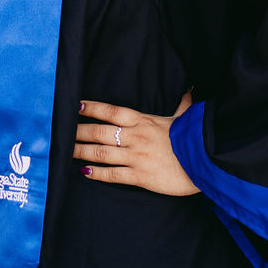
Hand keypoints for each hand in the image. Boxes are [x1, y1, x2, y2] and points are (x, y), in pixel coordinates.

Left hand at [73, 91, 199, 195]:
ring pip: (101, 153)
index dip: (92, 107)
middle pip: (99, 132)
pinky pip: (112, 174)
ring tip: (66, 151)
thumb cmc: (193, 140)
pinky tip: (84, 172)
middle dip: (79, 132)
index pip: (111, 110)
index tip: (76, 106)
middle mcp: (136, 136)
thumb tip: (190, 91)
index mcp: (144, 120)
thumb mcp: (185, 118)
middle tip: (63, 132)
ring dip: (81, 152)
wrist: (205, 163)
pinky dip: (96, 173)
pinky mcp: (140, 176)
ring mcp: (136, 156)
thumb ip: (182, 105)